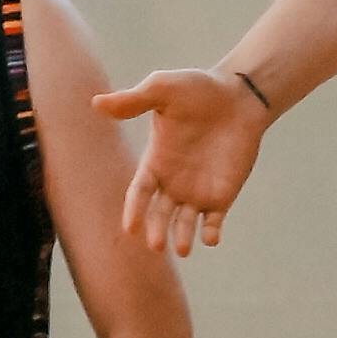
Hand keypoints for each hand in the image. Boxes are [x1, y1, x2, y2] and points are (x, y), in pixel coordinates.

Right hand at [94, 64, 270, 258]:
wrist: (239, 95)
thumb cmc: (198, 89)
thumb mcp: (163, 89)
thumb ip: (134, 101)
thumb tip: (97, 104)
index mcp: (154, 162)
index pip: (139, 192)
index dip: (134, 210)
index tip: (131, 228)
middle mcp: (172, 182)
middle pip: (159, 214)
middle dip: (157, 230)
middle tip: (156, 244)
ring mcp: (197, 191)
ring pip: (185, 223)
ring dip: (183, 237)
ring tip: (183, 248)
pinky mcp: (223, 195)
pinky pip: (214, 221)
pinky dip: (211, 233)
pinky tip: (211, 238)